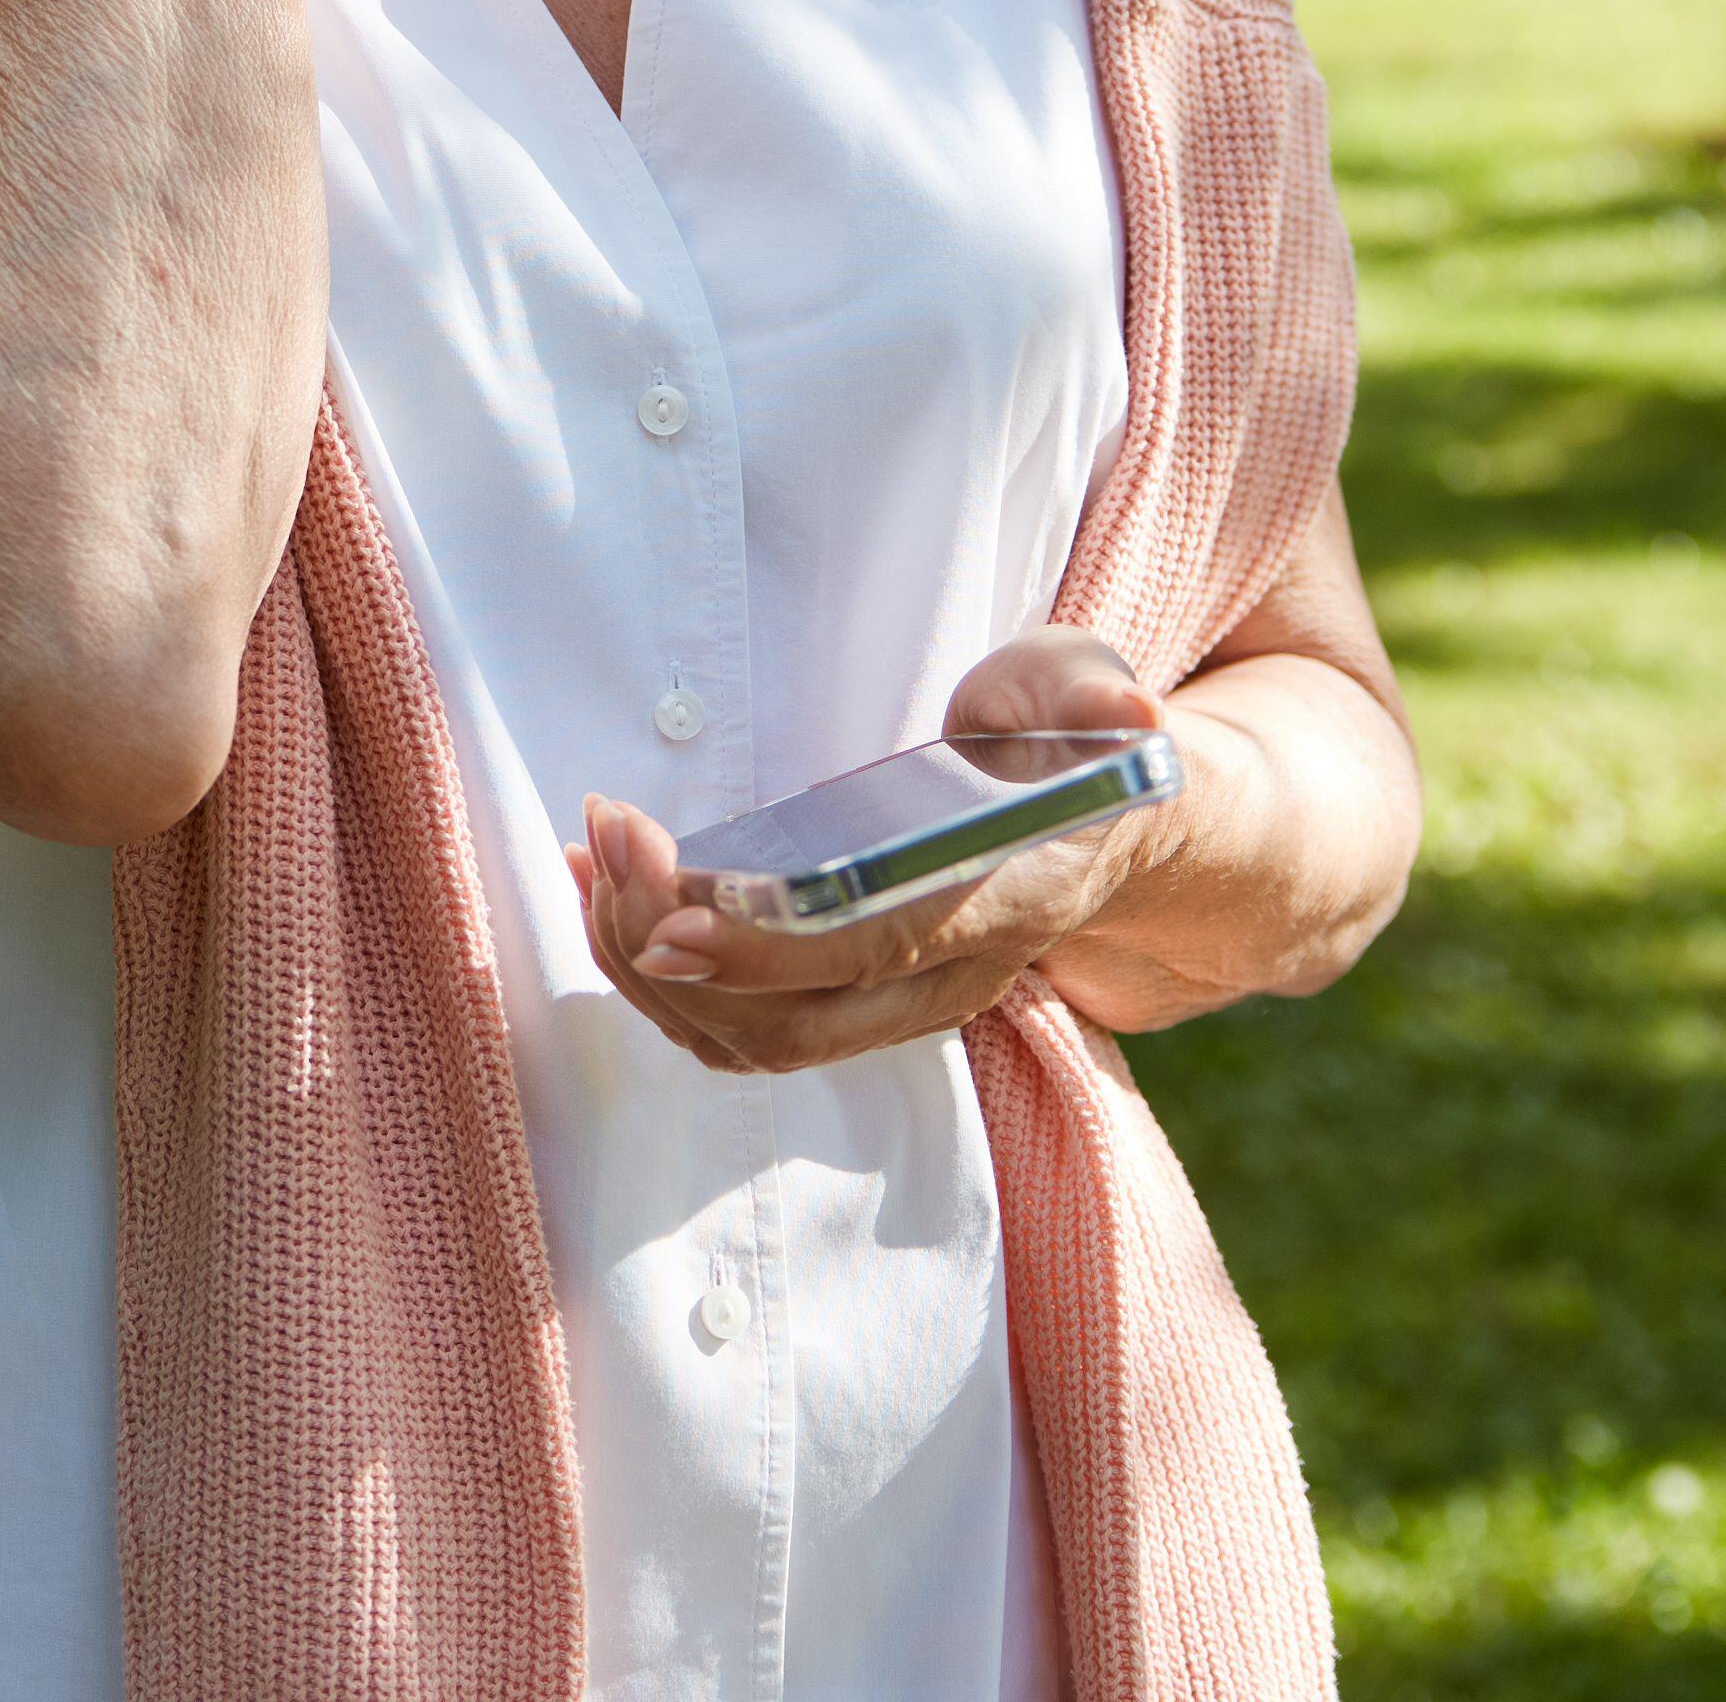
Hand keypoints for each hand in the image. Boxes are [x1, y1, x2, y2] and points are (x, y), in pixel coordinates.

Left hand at [563, 630, 1181, 1078]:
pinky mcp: (846, 1003)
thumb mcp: (1084, 688)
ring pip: (750, 1038)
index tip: (671, 920)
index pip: (882, 945)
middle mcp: (950, 978)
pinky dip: (653, 971)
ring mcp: (895, 1007)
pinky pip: (733, 1024)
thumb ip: (1089, 688)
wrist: (1100, 828)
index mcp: (1010, 898)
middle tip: (613, 835)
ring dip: (647, 960)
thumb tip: (1128, 706)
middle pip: (792, 1020)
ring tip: (596, 849)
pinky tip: (608, 885)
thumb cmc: (1069, 741)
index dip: (773, 947)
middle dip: (674, 947)